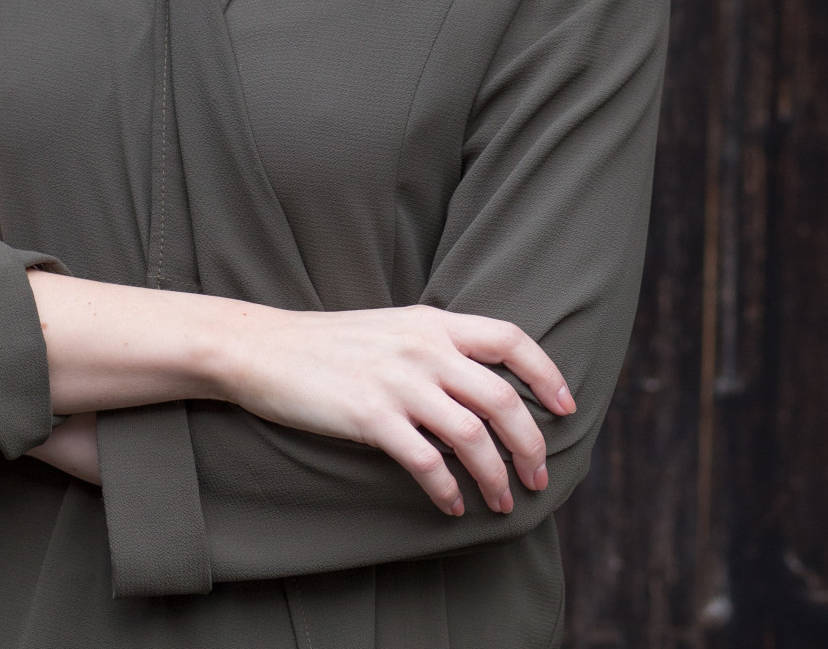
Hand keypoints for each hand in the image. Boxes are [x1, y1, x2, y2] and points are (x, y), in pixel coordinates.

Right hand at [25, 269, 573, 518]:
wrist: (261, 348)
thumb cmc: (327, 343)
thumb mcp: (390, 328)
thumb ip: (435, 346)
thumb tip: (482, 381)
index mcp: (432, 321)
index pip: (510, 339)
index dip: (546, 373)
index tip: (565, 407)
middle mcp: (423, 346)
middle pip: (502, 396)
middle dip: (531, 442)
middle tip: (540, 477)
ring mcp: (396, 380)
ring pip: (472, 434)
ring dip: (497, 475)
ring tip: (504, 503)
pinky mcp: (369, 415)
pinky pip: (426, 461)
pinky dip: (447, 489)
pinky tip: (451, 507)